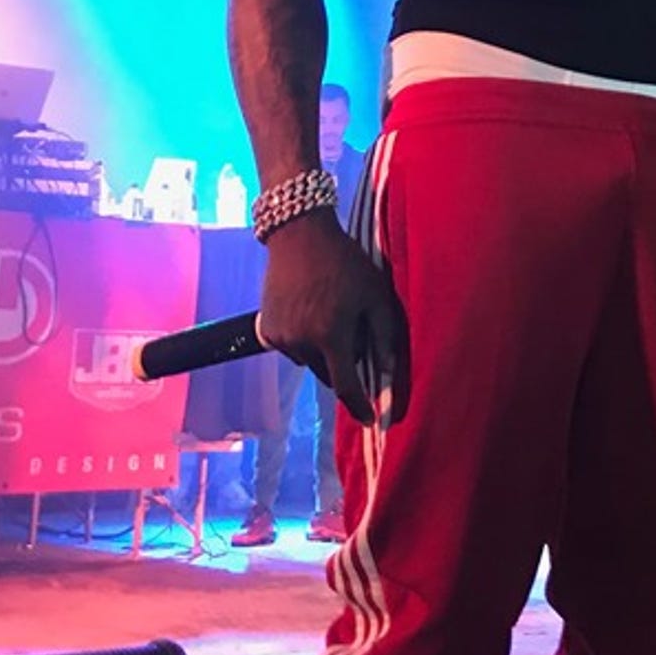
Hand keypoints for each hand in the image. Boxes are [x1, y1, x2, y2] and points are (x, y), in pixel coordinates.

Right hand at [258, 208, 404, 426]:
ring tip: (330, 315)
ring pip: (310, 361)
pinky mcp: (266, 329)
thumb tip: (389, 372)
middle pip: (329, 374)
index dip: (360, 406)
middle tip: (353, 335)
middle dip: (344, 365)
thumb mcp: (375, 294)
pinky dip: (303, 339)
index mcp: (331, 335)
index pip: (347, 386)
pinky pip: (292, 348)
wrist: (299, 234)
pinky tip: (311, 311)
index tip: (371, 420)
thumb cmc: (345, 262)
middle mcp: (301, 342)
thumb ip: (385, 335)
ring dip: (323, 351)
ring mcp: (280, 337)